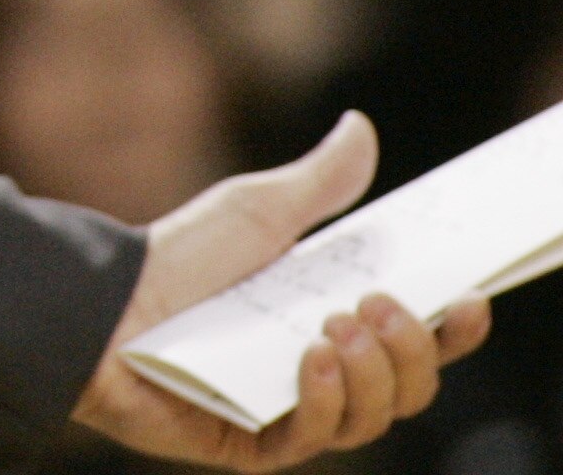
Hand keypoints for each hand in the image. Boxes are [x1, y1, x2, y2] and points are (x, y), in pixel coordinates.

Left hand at [74, 112, 491, 468]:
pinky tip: (312, 359)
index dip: (450, 330)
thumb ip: (317, 181)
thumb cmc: (176, 256)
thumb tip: (360, 127)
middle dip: (411, 348)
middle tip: (375, 303)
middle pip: (408, 387)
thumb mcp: (256, 211)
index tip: (469, 298)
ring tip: (337, 327)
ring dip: (375, 375)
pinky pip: (315, 440)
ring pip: (374, 419)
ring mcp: (288, 413)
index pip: (414, 343)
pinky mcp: (253, 444)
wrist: (100, 300)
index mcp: (330, 323)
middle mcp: (318, 375)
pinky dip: (326, 401)